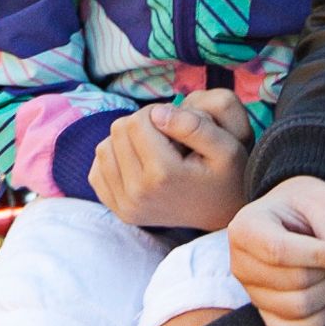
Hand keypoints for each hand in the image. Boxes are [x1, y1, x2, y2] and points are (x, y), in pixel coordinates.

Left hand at [89, 88, 250, 233]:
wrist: (223, 213)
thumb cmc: (227, 176)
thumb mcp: (226, 146)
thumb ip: (194, 125)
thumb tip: (156, 113)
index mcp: (162, 175)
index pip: (136, 121)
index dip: (155, 112)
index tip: (174, 123)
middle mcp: (138, 193)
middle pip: (118, 131)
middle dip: (140, 125)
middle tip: (166, 136)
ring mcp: (126, 206)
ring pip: (104, 148)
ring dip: (126, 141)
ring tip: (154, 150)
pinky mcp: (119, 212)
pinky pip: (97, 171)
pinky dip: (115, 161)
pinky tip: (139, 164)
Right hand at [232, 175, 324, 325]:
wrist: (294, 218)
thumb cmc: (306, 206)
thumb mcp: (322, 203)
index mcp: (245, 228)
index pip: (278, 252)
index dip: (319, 257)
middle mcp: (240, 263)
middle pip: (293, 283)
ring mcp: (250, 292)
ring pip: (296, 309)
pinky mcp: (263, 313)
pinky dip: (317, 320)